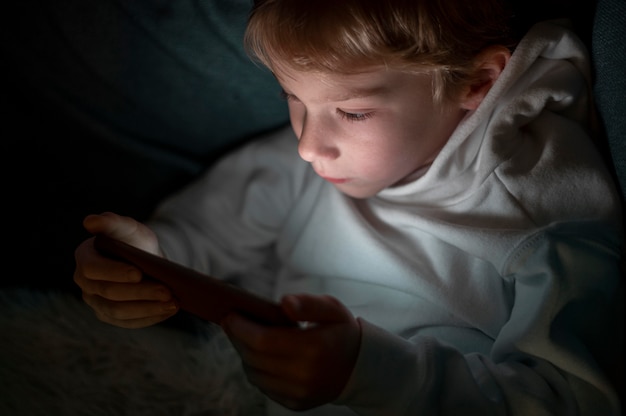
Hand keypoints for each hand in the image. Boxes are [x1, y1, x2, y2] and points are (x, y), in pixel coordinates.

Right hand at [73, 212, 178, 327]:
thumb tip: (91, 221)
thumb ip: (112, 222)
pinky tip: (168, 311)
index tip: (139, 273)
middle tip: (167, 291)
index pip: (93, 269)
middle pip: (109, 293)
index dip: (115, 272)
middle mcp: (85, 283)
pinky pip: (128, 322)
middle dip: (140, 293)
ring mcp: (95, 302)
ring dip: (148, 309)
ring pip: (118, 312)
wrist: (145, 259)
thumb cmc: (134, 241)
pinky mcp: (110, 316)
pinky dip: (150, 318)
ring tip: (172, 303)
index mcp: (84, 258)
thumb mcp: (128, 228)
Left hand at [222, 294, 360, 410]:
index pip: (263, 341)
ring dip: (244, 355)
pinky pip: (263, 387)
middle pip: (254, 357)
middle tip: (231, 323)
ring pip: (255, 374)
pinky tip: (260, 356)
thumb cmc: (340, 331)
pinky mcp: (295, 404)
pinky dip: (256, 370)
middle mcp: (306, 375)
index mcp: (314, 348)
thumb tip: (284, 303)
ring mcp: (300, 393)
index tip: (230, 315)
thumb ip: (307, 303)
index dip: (241, 328)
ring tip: (245, 338)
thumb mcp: (331, 308)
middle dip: (237, 338)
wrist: (358, 367)